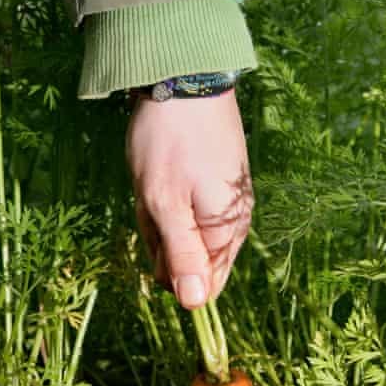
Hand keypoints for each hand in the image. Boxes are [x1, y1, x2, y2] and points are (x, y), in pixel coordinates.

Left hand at [126, 91, 252, 309]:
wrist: (186, 80)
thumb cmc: (170, 143)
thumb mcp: (165, 203)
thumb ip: (181, 256)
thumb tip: (195, 306)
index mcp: (225, 232)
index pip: (202, 286)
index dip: (169, 268)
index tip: (157, 232)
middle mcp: (234, 223)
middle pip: (188, 258)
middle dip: (161, 236)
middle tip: (151, 199)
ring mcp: (225, 202)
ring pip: (183, 231)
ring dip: (160, 214)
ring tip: (154, 179)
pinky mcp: (216, 183)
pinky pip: (186, 207)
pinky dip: (166, 196)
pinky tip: (160, 172)